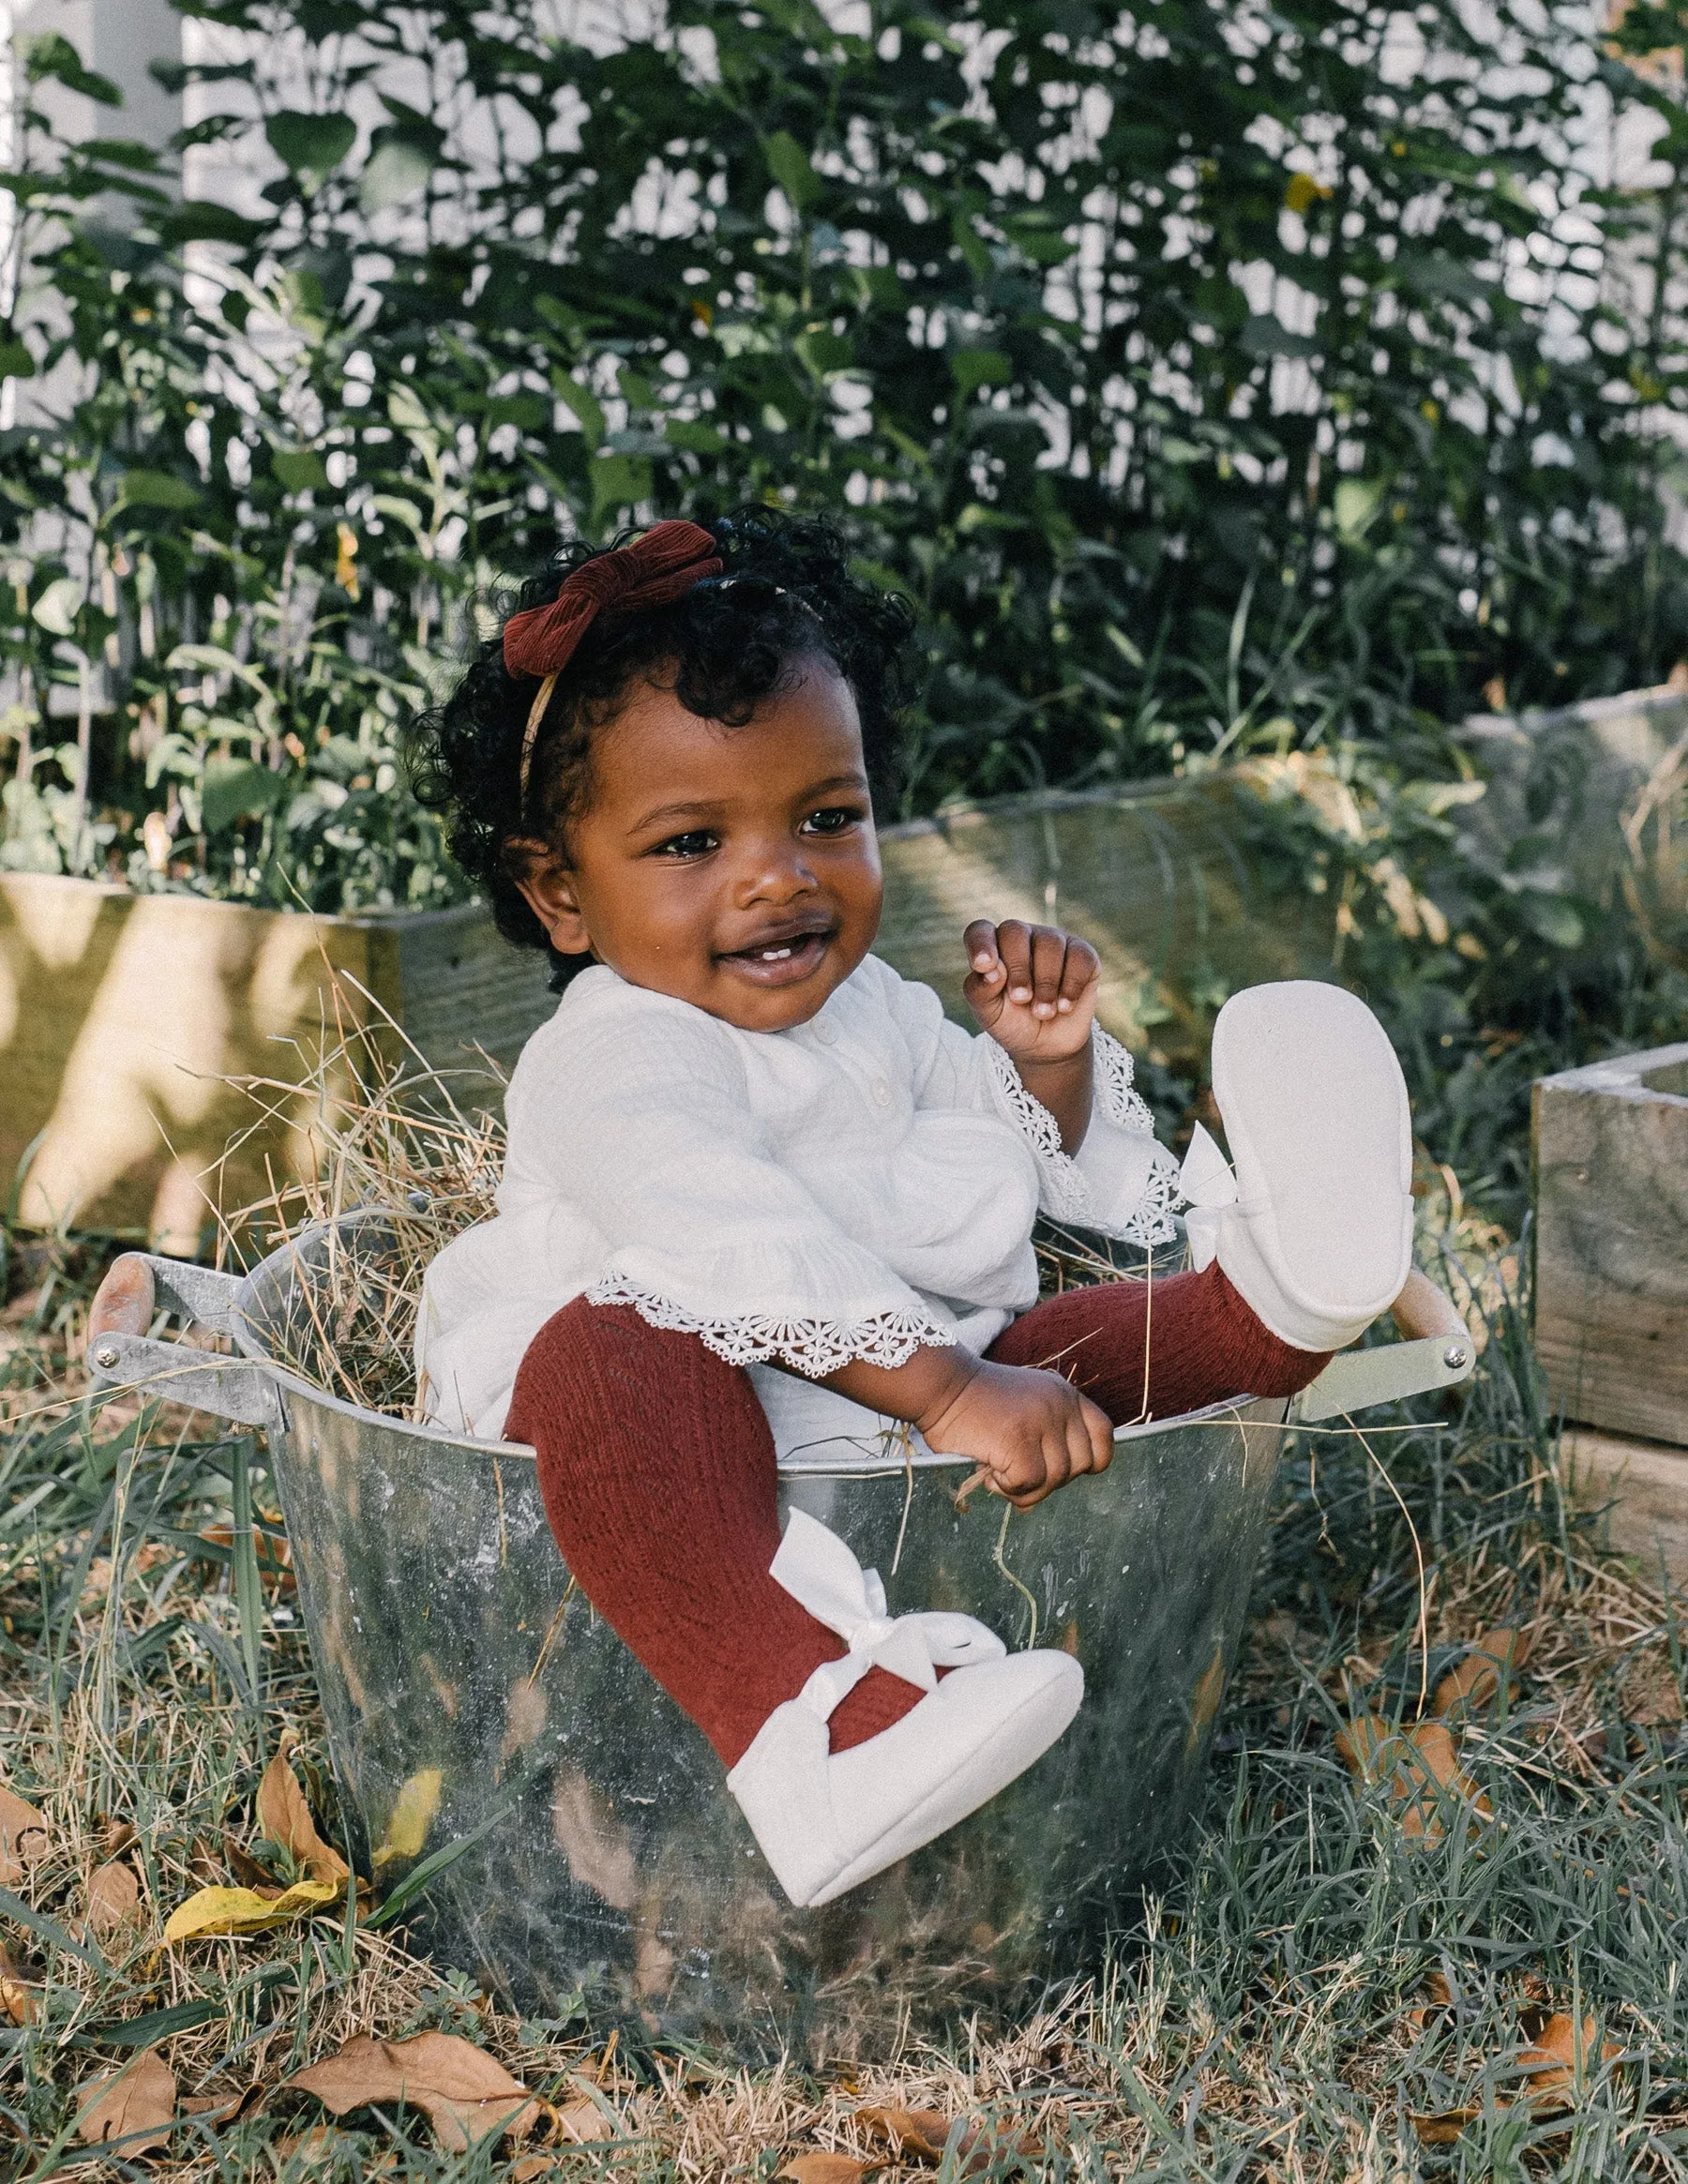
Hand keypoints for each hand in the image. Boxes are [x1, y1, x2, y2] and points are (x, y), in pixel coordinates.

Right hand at [916, 1357, 1113, 1509]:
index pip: (1103, 1435)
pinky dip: (1008, 1487)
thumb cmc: (972, 1403)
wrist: (939, 1384)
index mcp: (1064, 1394)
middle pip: (1080, 1466)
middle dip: (1050, 1482)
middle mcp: (1060, 1404)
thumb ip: (1043, 1441)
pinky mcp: (1019, 1440)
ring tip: (997, 1476)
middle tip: (1017, 1477)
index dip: (1090, 1461)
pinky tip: (989, 1472)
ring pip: (1054, 1480)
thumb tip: (1039, 1497)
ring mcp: (1041, 1421)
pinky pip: (1028, 1483)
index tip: (1062, 1470)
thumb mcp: (1023, 1409)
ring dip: (1025, 1489)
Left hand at [964, 919, 1099, 1064]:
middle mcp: (1024, 937)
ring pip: (1051, 944)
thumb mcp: (988, 1013)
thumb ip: (980, 990)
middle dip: (1017, 968)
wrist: (1046, 1045)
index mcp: (994, 947)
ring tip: (1043, 1013)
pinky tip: (1064, 1006)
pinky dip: (1071, 985)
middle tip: (1020, 999)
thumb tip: (992, 970)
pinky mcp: (1083, 955)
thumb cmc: (1012, 1021)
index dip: (980, 943)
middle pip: (1016, 932)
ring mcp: (1054, 942)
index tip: (983, 967)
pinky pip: (1080, 957)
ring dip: (1046, 983)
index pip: (980, 930)